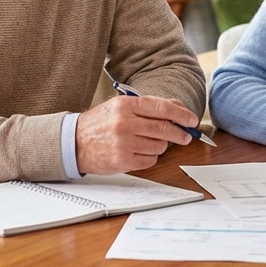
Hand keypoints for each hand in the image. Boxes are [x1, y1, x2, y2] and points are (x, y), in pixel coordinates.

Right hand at [75, 94, 194, 174]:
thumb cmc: (100, 123)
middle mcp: (125, 123)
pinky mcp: (123, 161)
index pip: (162, 108)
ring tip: (147, 142)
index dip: (181, 114)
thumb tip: (178, 109)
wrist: (73, 142)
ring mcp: (124, 143)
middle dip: (179, 133)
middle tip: (186, 136)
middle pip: (164, 129)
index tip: (191, 119)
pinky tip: (138, 152)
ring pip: (159, 146)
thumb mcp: (120, 107)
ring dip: (160, 145)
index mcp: (125, 105)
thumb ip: (148, 107)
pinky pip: (150, 160)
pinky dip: (149, 157)